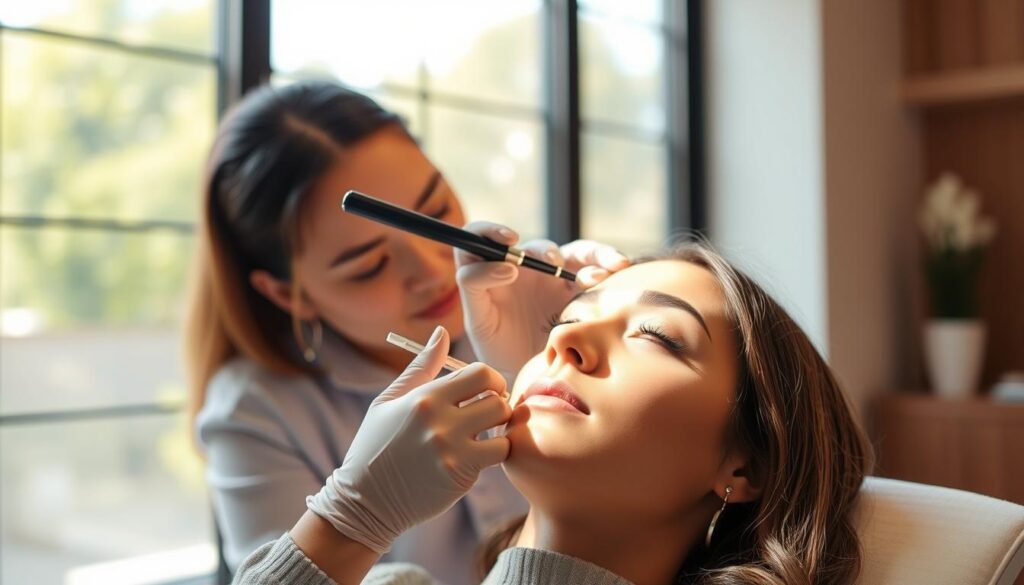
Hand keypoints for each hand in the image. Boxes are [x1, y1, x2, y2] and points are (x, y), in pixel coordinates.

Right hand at [305, 326, 510, 553]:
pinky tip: (479, 453)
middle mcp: (440, 422)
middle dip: (498, 402)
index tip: (485, 389)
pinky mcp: (461, 475)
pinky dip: (494, 452)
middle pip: (498, 399)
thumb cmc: (377, 445)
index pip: (480, 373)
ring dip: (499, 428)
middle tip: (488, 411)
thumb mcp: (390, 401)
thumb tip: (441, 333)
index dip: (491, 378)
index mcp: (425, 398)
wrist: (366, 500)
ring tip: (484, 432)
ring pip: (503, 427)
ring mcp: (453, 450)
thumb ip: (421, 367)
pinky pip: (498, 453)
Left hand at [455, 222, 630, 378]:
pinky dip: (607, 264)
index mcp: (491, 270)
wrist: (524, 371)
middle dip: (545, 251)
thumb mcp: (478, 320)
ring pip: (574, 253)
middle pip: (537, 246)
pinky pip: (595, 269)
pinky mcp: (578, 287)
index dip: (491, 231)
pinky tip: (617, 268)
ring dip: (591, 254)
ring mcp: (554, 276)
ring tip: (598, 274)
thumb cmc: (496, 346)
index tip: (508, 240)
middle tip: (551, 262)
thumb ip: (478, 287)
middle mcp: (524, 267)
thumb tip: (505, 267)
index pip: (483, 238)